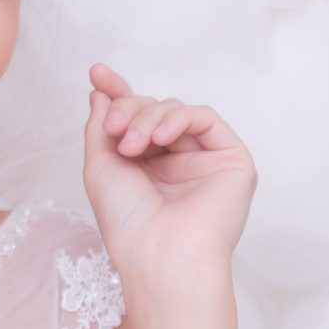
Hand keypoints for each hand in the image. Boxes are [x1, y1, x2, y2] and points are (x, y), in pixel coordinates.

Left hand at [82, 62, 254, 286]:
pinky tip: (159, 137)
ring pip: (175, 111)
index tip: (97, 73)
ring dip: (146, 118)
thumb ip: (101, 127)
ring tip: (132, 145)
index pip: (135, 119)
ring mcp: (204, 160)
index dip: (117, 94)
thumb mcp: (100, 168)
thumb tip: (100, 91)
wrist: (161, 256)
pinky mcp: (231, 159)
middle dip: (127, 109)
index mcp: (146, 167)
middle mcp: (176, 162)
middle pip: (152, 110)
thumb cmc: (128, 224)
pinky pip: (204, 118)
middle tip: (113, 128)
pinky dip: (177, 118)